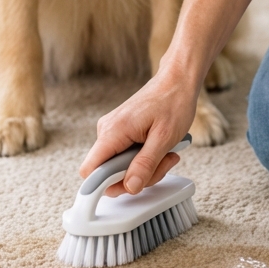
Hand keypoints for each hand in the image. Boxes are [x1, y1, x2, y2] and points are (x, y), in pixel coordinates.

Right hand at [79, 66, 198, 196]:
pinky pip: (125, 157)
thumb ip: (145, 165)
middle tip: (162, 163)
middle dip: (137, 176)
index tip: (130, 186)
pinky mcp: (120, 132)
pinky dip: (144, 159)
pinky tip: (160, 149)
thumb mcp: (164, 138)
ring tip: (166, 153)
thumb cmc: (173, 102)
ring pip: (120, 167)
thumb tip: (130, 187)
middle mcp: (107, 131)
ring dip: (145, 168)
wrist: (177, 80)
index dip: (104, 186)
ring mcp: (113, 131)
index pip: (90, 171)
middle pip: (108, 174)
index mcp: (113, 131)